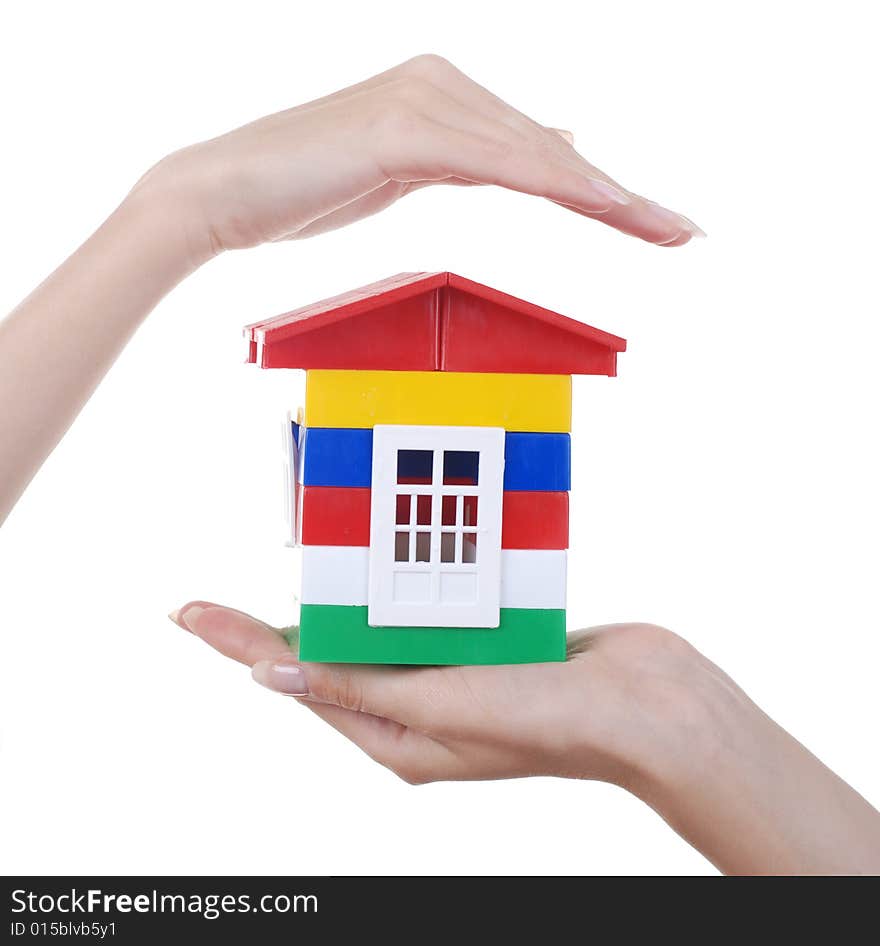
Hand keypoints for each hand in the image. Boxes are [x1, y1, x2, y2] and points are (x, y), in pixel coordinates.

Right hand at [1, 54, 703, 524]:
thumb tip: (541, 147)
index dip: (602, 192)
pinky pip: (494, 160)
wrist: (222, 192)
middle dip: (623, 198)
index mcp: (445, 98)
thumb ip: (471, 156)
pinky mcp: (402, 128)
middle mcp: (444, 85)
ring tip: (664, 230)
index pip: (540, 153)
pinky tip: (600, 204)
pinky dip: (552, 183)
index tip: (654, 222)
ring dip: (606, 197)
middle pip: (552, 153)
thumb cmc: (302, 187)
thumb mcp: (405, 169)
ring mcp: (425, 102)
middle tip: (685, 231)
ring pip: (535, 157)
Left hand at [170, 600, 879, 874]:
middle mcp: (417, 706)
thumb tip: (274, 673)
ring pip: (379, 623)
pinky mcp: (485, 640)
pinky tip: (384, 555)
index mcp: (397, 736)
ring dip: (342, 593)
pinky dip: (401, 579)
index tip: (190, 612)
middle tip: (228, 588)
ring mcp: (451, 671)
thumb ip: (360, 687)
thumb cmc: (553, 721)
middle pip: (330, 651)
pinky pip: (428, 606)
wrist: (652, 707)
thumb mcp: (443, 708)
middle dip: (281, 617)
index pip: (300, 680)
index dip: (242, 643)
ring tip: (295, 560)